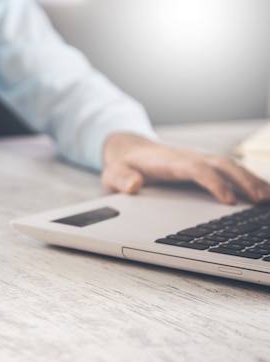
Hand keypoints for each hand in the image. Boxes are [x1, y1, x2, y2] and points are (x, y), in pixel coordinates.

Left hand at [101, 133, 269, 203]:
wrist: (129, 153)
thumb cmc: (124, 166)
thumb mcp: (113, 173)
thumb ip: (121, 179)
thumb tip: (133, 185)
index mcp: (170, 161)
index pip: (196, 169)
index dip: (213, 183)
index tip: (228, 200)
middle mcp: (189, 158)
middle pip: (221, 165)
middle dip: (242, 181)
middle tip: (259, 201)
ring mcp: (198, 161)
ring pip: (230, 167)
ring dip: (250, 180)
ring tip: (267, 199)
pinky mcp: (204, 167)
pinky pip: (230, 172)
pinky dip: (248, 180)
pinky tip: (263, 193)